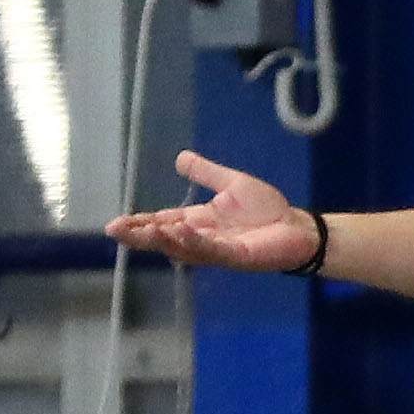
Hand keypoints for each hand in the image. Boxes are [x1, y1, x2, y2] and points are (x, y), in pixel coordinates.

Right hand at [104, 150, 320, 271]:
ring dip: (162, 239)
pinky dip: (194, 241)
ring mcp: (218, 249)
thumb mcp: (232, 184)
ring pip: (183, 247)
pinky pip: (210, 249)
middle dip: (140, 236)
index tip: (117, 223)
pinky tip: (179, 231)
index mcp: (199, 220)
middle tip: (115, 231)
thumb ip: (207, 173)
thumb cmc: (267, 209)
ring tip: (142, 231)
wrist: (298, 228)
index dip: (141, 222)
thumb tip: (180, 158)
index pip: (163, 221)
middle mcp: (203, 237)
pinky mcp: (236, 256)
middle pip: (165, 238)